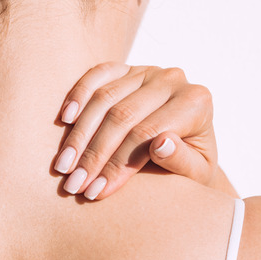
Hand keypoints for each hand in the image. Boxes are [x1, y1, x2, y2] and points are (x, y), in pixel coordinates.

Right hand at [53, 62, 236, 199]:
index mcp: (196, 102)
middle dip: (93, 154)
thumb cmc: (191, 165)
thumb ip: (183, 161)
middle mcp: (173, 80)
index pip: (146, 134)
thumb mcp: (197, 173)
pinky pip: (99, 74)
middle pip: (122, 116)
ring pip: (105, 98)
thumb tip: (161, 144)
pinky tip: (65, 119)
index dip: (117, 164)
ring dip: (79, 135)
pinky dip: (79, 94)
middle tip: (73, 184)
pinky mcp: (128, 68)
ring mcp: (148, 70)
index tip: (96, 192)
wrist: (187, 147)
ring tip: (63, 166)